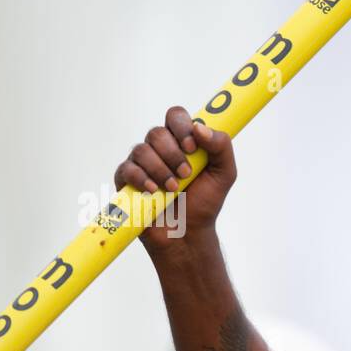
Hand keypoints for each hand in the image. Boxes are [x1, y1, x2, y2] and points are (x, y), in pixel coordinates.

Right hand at [113, 106, 237, 250]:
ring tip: (173, 189)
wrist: (188, 234)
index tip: (192, 147)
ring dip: (160, 169)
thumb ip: (221, 147)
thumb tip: (200, 127)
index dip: (181, 126)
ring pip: (142, 150)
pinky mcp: (126, 180)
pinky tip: (153, 191)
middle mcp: (159, 149)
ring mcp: (141, 163)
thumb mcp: (224, 174)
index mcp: (181, 141)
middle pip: (157, 132)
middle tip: (185, 174)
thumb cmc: (204, 202)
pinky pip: (127, 168)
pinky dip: (142, 178)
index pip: (175, 116)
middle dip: (173, 154)